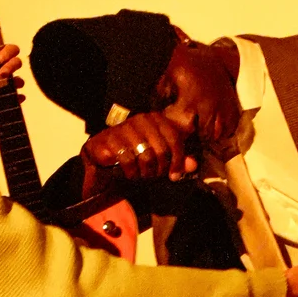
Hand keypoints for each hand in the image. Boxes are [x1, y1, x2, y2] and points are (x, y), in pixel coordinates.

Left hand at [0, 42, 22, 113]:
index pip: (9, 50)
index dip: (7, 52)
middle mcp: (0, 69)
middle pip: (16, 62)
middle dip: (12, 66)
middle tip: (2, 73)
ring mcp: (2, 84)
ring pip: (18, 80)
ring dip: (18, 81)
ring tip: (12, 85)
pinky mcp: (0, 98)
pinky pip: (15, 98)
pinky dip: (19, 97)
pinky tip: (18, 97)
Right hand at [82, 111, 197, 187]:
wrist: (103, 160)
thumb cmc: (136, 158)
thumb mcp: (160, 160)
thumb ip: (178, 161)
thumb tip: (193, 165)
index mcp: (157, 119)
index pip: (175, 139)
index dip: (178, 160)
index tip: (175, 176)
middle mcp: (142, 119)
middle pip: (162, 150)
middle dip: (160, 169)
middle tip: (153, 177)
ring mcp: (125, 127)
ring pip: (146, 156)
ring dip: (145, 172)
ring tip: (141, 175)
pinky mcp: (110, 139)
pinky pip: (128, 160)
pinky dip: (131, 172)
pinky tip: (128, 173)